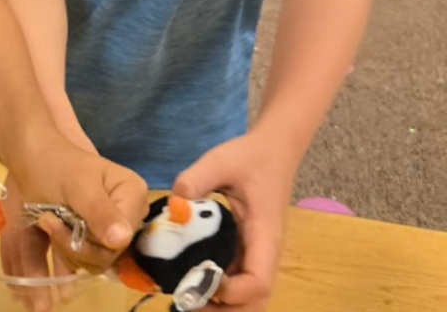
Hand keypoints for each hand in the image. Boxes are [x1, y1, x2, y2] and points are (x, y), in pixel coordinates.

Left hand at [0, 134, 147, 310]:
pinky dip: (68, 251)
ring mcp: (116, 227)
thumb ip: (99, 211)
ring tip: (50, 221)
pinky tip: (55, 230)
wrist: (35, 159)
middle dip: (74, 243)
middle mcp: (131, 213)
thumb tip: (121, 240)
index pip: (121, 239)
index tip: (60, 220)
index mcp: (134, 193)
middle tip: (49, 220)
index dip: (89, 239)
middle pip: (110, 253)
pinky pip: (89, 260)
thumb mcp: (77, 185)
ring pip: (97, 261)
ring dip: (67, 248)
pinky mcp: (100, 236)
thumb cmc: (55, 165)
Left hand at [173, 130, 297, 311]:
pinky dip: (221, 291)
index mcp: (264, 235)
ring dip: (223, 305)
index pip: (258, 282)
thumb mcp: (219, 161)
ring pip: (250, 298)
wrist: (273, 150)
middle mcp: (265, 252)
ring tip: (187, 295)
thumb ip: (195, 179)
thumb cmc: (249, 157)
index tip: (201, 278)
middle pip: (256, 302)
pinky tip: (193, 280)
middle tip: (186, 299)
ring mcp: (258, 254)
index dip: (232, 292)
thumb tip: (173, 205)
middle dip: (224, 310)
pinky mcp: (248, 250)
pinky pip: (240, 282)